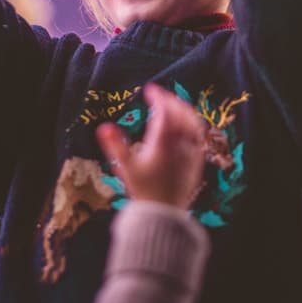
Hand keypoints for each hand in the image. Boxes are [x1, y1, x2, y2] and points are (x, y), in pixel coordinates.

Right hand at [97, 84, 206, 206]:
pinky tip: (186, 125)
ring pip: (193, 123)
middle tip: (160, 94)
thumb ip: (115, 145)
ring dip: (184, 109)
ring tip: (174, 104)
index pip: (164, 111)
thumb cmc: (143, 190)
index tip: (150, 89)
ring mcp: (191, 153)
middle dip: (170, 100)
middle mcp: (180, 144)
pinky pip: (198, 136)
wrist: (164, 213)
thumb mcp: (126, 168)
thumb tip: (103, 126)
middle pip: (180, 113)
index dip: (158, 97)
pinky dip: (192, 124)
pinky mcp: (197, 161)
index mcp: (163, 143)